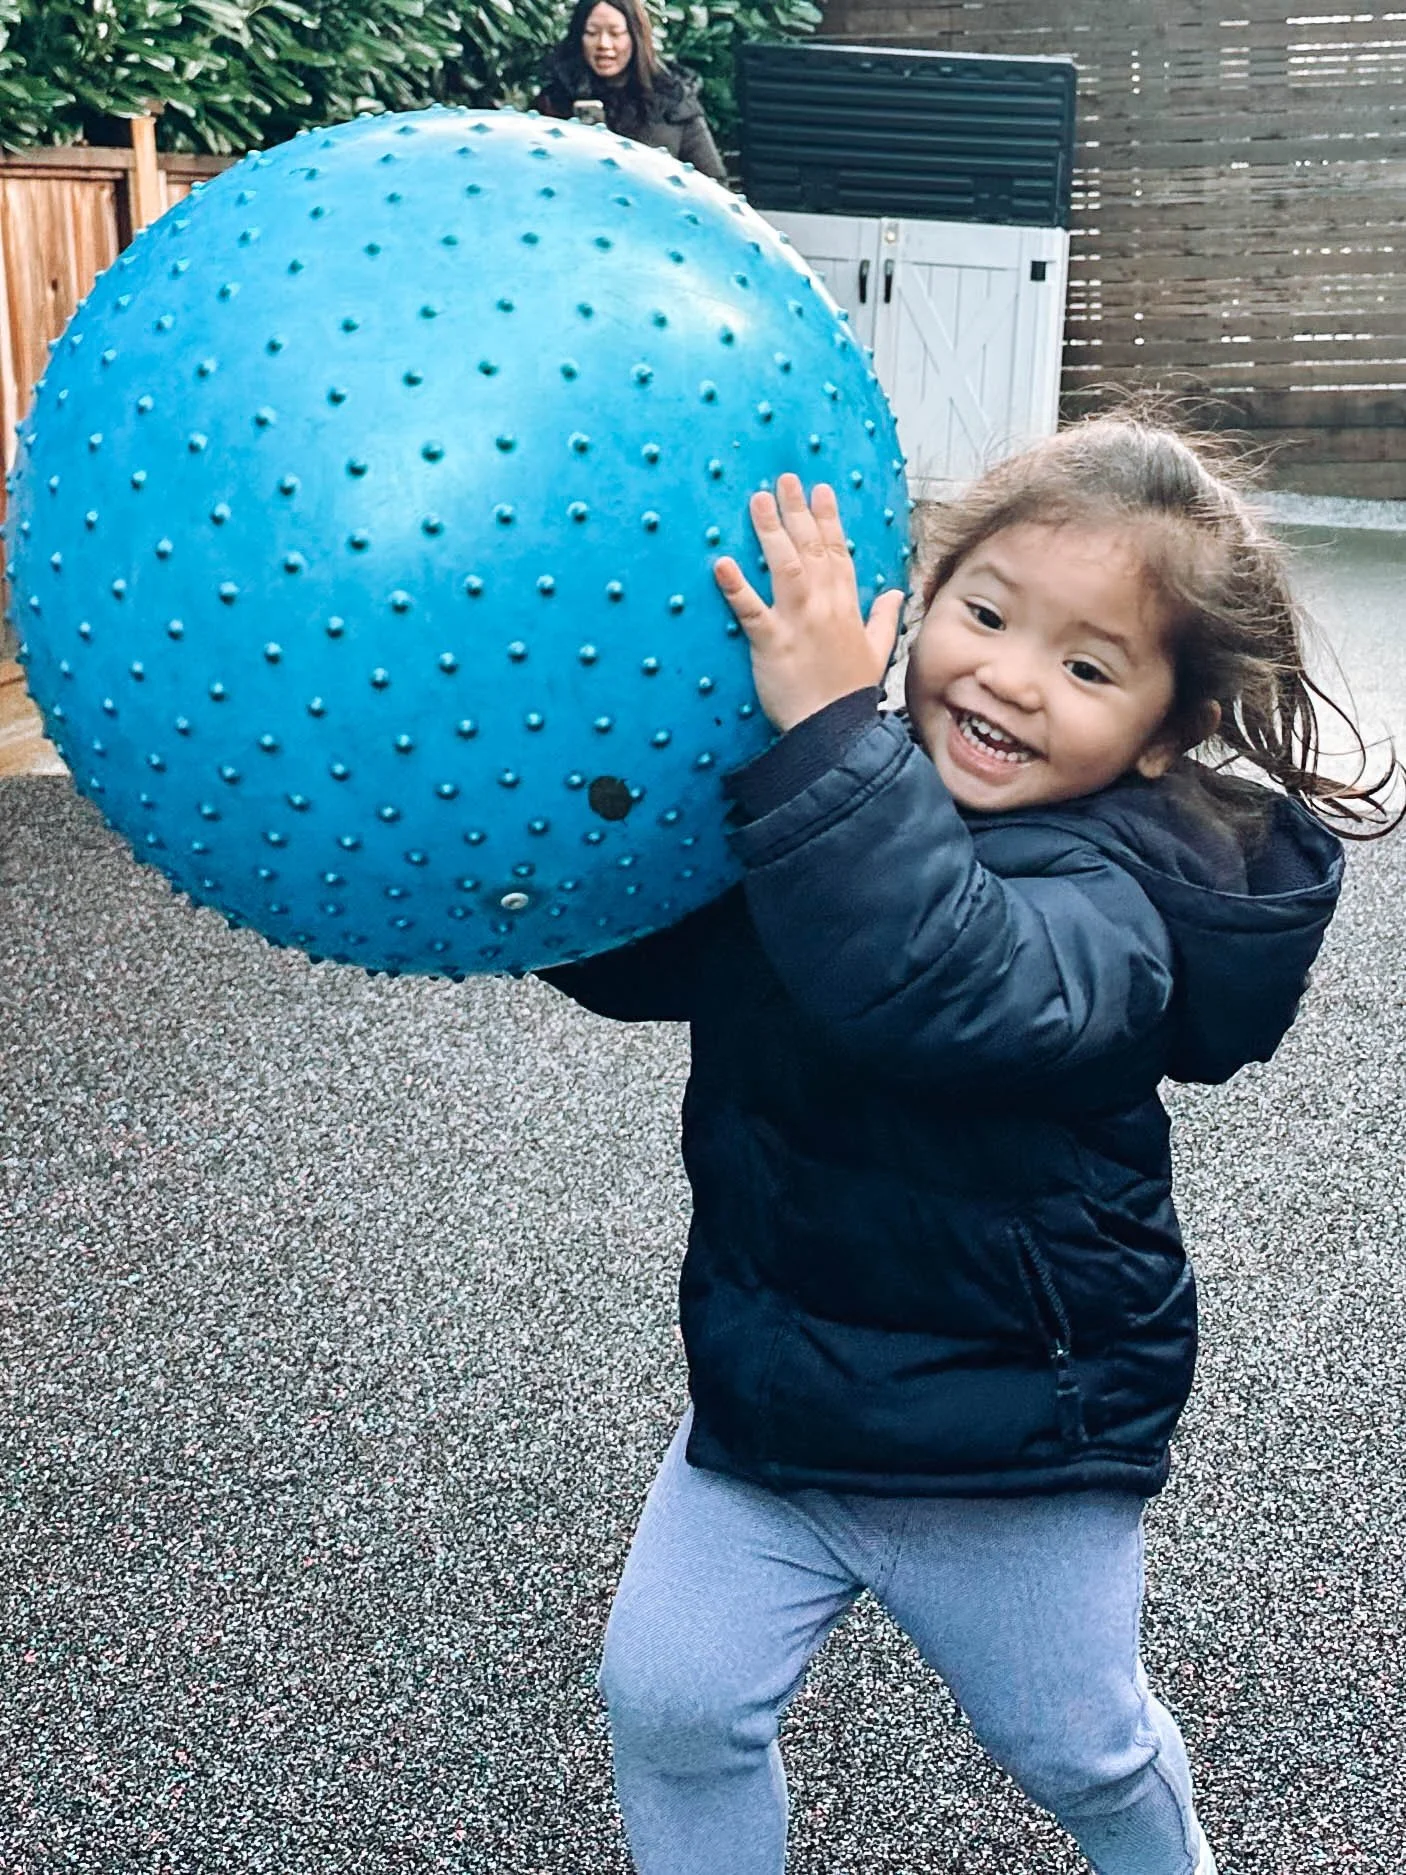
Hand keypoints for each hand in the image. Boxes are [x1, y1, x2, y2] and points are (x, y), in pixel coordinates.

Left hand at [712, 474, 905, 732]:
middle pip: (811, 548)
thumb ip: (885, 618)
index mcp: (847, 606)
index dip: (828, 519)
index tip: (820, 490)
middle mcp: (824, 606)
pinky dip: (736, 587)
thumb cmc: (850, 695)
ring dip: (770, 532)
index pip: (838, 552)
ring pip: (785, 566)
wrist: (835, 731)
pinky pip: (751, 610)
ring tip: (757, 502)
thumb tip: (898, 593)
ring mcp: (798, 622)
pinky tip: (721, 564)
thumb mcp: (876, 652)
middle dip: (797, 511)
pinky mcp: (772, 643)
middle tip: (784, 479)